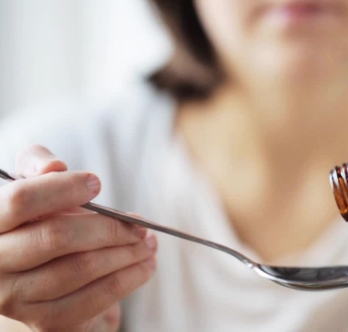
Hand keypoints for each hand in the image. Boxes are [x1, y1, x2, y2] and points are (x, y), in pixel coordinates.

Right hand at [0, 145, 157, 330]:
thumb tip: (53, 167)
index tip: (97, 183)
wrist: (39, 279)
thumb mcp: (35, 189)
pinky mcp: (44, 323)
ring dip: (126, 253)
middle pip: (55, 237)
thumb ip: (38, 168)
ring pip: (79, 268)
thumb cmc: (41, 224)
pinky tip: (145, 266)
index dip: (63, 189)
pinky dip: (128, 280)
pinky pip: (93, 299)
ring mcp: (15, 299)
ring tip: (149, 242)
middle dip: (108, 227)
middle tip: (140, 224)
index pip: (19, 200)